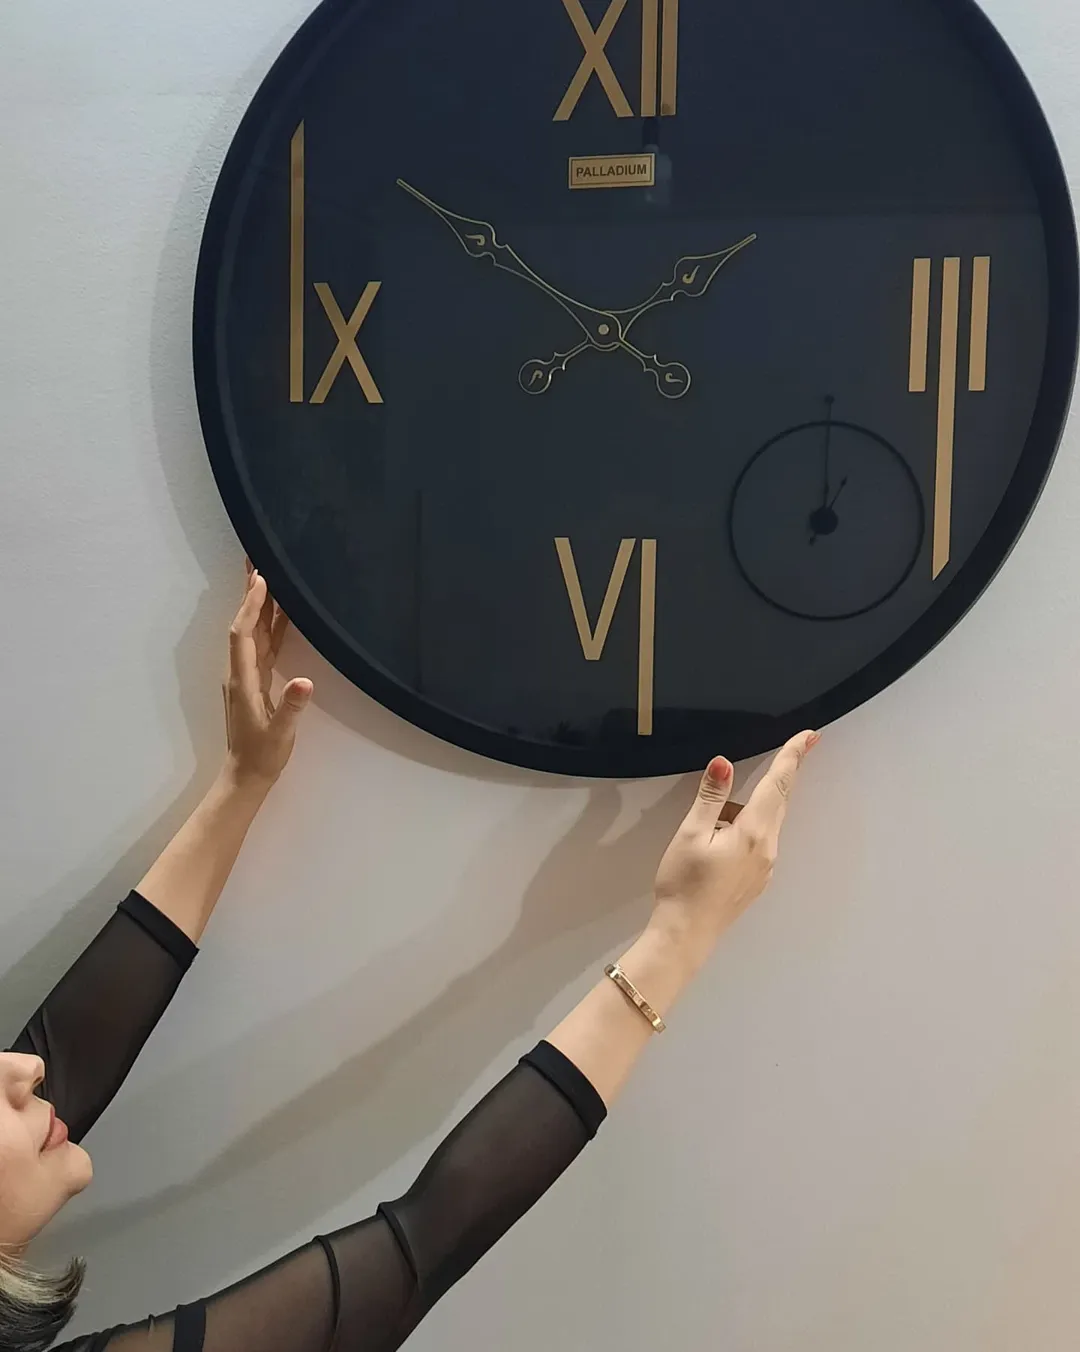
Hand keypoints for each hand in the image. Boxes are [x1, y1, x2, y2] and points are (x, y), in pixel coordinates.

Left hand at [222, 565, 313, 789]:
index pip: (243, 634)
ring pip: (254, 630)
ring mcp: (247, 673)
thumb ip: (291, 707)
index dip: (251, 607)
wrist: (247, 774)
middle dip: (250, 592)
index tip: (262, 580)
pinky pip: (264, 643)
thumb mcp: (280, 733)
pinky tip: (282, 610)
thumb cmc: (263, 755)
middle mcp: (240, 670)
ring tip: (267, 573)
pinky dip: (271, 623)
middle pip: (244, 623)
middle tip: (256, 558)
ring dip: (260, 603)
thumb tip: (305, 681)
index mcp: (242, 679)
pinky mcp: (257, 679)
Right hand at [650, 731, 819, 953]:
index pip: (777, 784)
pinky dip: (745, 828)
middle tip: (801, 744)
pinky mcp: (757, 878)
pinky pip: (758, 841)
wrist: (686, 933)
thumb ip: (710, 796)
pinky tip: (716, 843)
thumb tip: (724, 763)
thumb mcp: (690, 833)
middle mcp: (767, 848)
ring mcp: (765, 866)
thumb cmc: (683, 884)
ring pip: (764, 821)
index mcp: (752, 832)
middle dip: (785, 772)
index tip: (811, 736)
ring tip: (706, 828)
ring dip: (748, 808)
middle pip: (778, 800)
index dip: (793, 756)